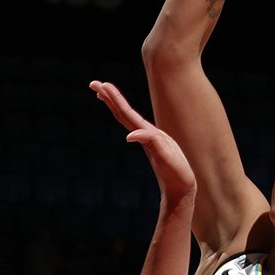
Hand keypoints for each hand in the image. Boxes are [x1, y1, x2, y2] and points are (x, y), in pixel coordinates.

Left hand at [88, 81, 196, 204]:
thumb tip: (130, 135)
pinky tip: (124, 115)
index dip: (114, 98)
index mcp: (146, 134)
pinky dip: (129, 118)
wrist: (181, 191)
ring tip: (105, 93)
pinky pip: (139, 127)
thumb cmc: (175, 174)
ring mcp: (150, 140)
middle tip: (94, 84)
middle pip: (124, 113)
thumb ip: (150, 142)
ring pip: (129, 119)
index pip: (126, 113)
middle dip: (110, 97)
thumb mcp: (164, 156)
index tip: (101, 86)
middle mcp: (145, 135)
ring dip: (116, 105)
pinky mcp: (157, 145)